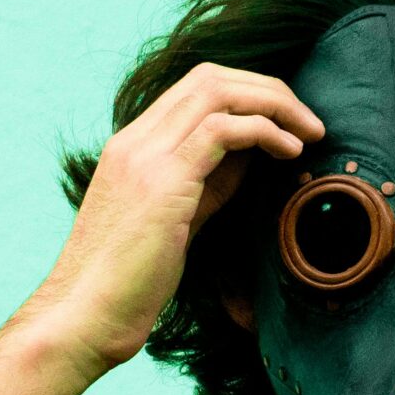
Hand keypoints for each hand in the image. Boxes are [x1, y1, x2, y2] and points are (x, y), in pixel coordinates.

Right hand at [29, 64, 323, 374]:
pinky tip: (292, 152)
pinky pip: (222, 129)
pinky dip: (265, 131)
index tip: (286, 121)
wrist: (84, 317)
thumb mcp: (176, 218)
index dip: (248, 93)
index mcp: (132, 146)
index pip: (194, 87)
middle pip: (210, 78)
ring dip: (275, 105)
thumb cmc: (129, 282)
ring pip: (218, 92)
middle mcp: (134, 140)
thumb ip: (208, 179)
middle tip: (308, 121)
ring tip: (311, 133)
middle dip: (268, 90)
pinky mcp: (163, 182)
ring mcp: (145, 156)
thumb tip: (256, 150)